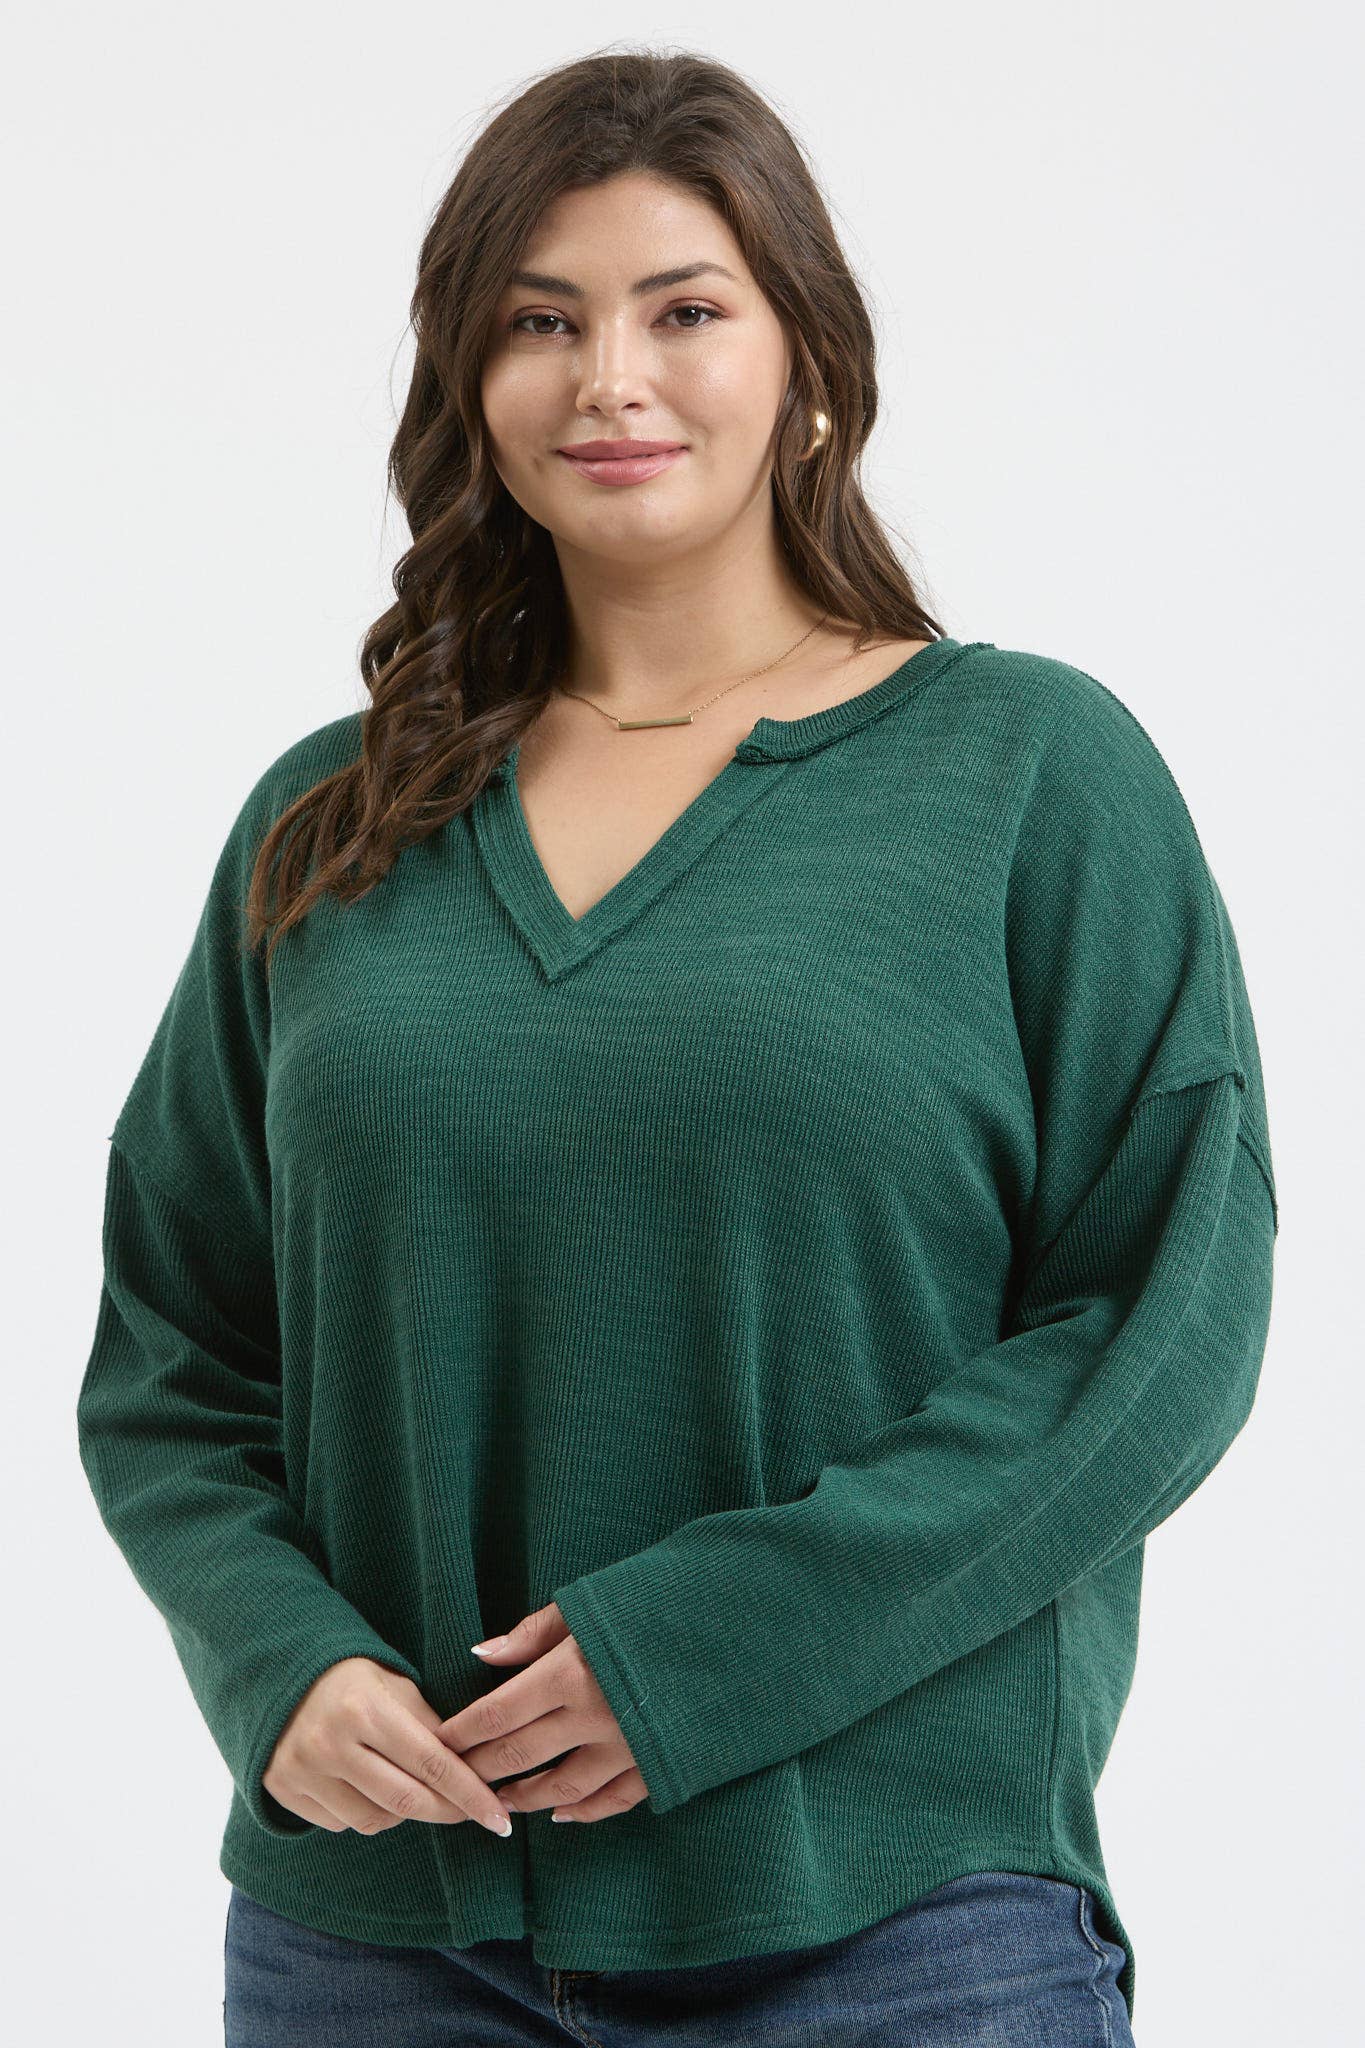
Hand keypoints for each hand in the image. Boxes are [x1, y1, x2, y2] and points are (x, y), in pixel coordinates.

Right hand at [262, 1656, 515, 1835]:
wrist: (281, 1674)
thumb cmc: (353, 1678)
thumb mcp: (397, 1685)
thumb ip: (430, 1726)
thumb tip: (471, 1770)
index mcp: (366, 1709)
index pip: (432, 1763)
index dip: (470, 1794)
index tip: (499, 1818)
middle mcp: (331, 1743)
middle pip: (406, 1801)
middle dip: (447, 1811)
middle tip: (472, 1813)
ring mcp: (303, 1770)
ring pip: (374, 1820)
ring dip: (403, 1812)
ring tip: (410, 1787)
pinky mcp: (283, 1790)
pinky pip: (341, 1824)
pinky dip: (365, 1813)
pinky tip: (369, 1789)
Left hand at [440, 1601, 648, 1822]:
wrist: (743, 1625)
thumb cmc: (660, 1600)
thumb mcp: (593, 1602)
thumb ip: (534, 1633)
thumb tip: (482, 1656)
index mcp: (572, 1672)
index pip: (497, 1715)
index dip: (462, 1734)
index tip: (437, 1743)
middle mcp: (595, 1717)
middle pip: (520, 1756)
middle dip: (480, 1770)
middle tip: (452, 1779)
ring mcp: (630, 1748)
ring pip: (563, 1787)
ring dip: (526, 1797)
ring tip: (501, 1801)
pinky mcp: (661, 1765)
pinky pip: (613, 1800)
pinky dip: (584, 1811)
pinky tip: (563, 1813)